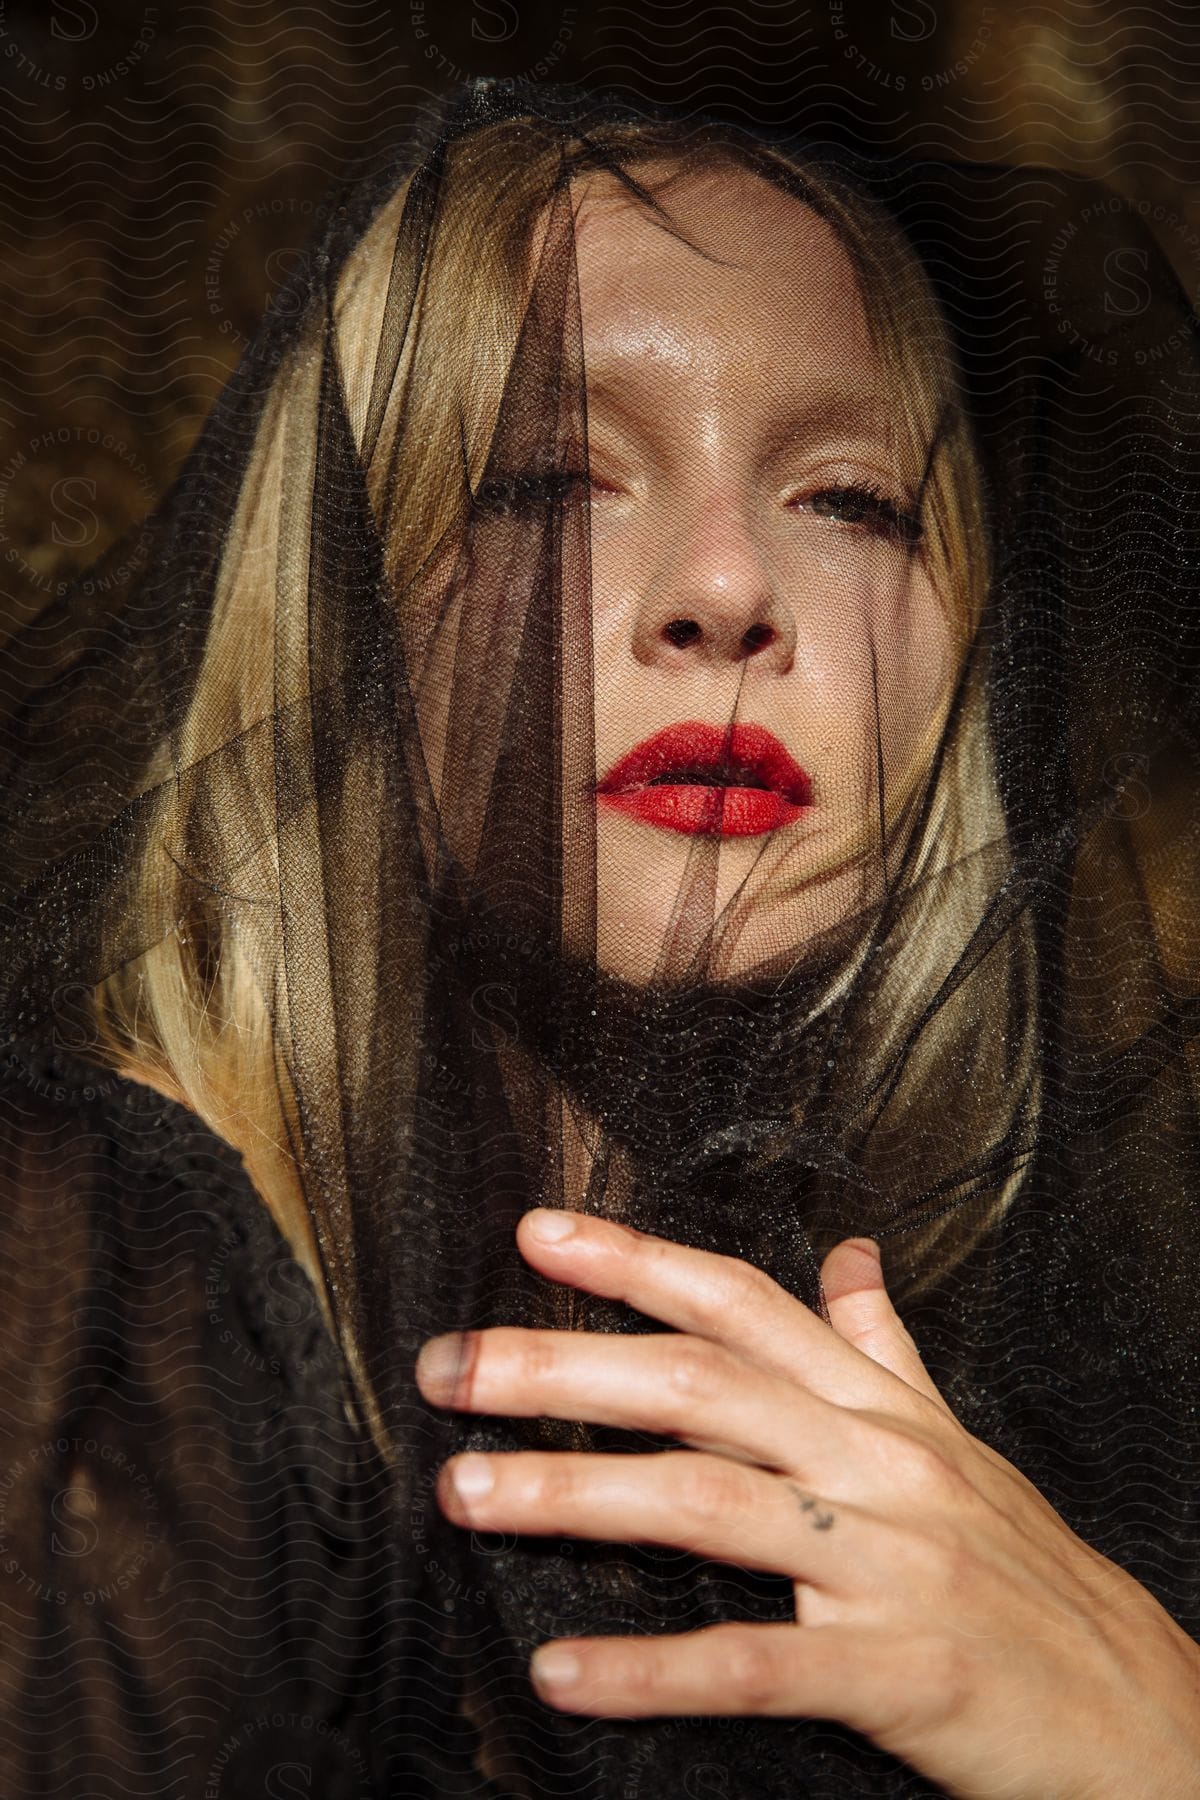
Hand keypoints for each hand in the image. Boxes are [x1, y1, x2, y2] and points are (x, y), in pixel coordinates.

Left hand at [414, 1210, 1199, 1798]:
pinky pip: (761, 1665)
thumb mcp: (959, 1445)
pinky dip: (654, 1670)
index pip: (744, 1305)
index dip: (637, 1262)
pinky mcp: (903, 1675)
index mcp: (881, 1411)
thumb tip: (850, 1254)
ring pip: (712, 1504)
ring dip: (577, 1493)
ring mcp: (890, 1567)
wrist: (1148, 1715)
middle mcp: (879, 1467)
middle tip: (451, 1365)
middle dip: (565, 1365)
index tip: (535, 1234)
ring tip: (468, 1491)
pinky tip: (564, 1668)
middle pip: (701, 1385)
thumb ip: (886, 1350)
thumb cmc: (1031, 1575)